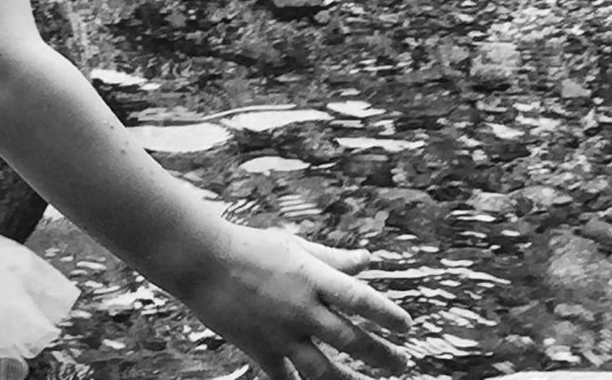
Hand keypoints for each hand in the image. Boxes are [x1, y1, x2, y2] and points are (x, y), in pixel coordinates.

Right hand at [182, 222, 411, 379]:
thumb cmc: (252, 247)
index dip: (387, 315)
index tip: (407, 327)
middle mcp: (302, 308)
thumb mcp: (296, 245)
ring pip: (324, 370)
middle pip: (350, 339)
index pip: (360, 298)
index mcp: (312, 277)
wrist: (204, 262)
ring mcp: (281, 333)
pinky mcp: (261, 350)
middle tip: (403, 364)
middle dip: (381, 355)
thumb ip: (333, 258)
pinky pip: (286, 379)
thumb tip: (367, 260)